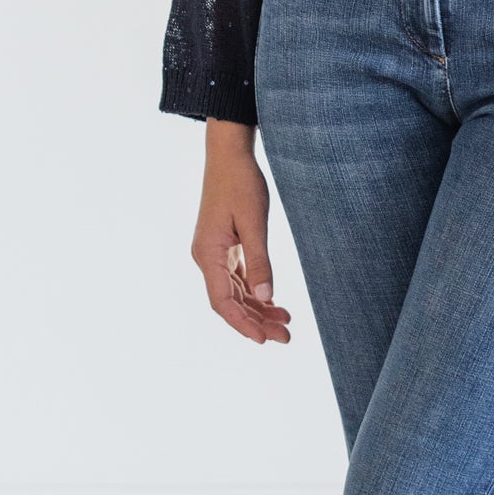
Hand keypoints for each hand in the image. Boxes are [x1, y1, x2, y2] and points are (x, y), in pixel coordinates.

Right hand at [191, 123, 292, 342]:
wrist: (229, 154)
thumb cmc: (241, 183)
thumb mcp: (255, 222)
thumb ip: (260, 261)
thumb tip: (265, 299)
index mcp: (208, 254)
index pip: (223, 302)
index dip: (243, 324)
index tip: (265, 340)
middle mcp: (207, 258)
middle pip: (229, 302)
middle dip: (256, 322)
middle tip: (286, 337)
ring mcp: (214, 253)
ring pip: (235, 293)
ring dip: (257, 310)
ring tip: (285, 323)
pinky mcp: (223, 247)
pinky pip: (237, 279)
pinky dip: (254, 293)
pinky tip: (274, 303)